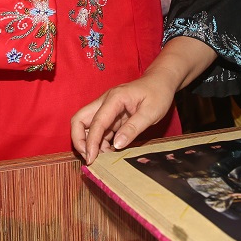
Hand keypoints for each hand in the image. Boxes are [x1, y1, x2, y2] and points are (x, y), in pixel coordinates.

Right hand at [71, 36, 216, 163]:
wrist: (161, 81)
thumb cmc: (158, 94)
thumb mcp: (151, 112)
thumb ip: (133, 128)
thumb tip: (117, 145)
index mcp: (114, 98)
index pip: (96, 122)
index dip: (91, 142)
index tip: (91, 159)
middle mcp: (105, 102)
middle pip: (79, 119)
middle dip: (79, 140)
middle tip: (90, 157)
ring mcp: (106, 108)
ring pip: (87, 125)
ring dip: (90, 142)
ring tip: (104, 158)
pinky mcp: (111, 115)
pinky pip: (98, 129)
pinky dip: (99, 141)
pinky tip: (110, 151)